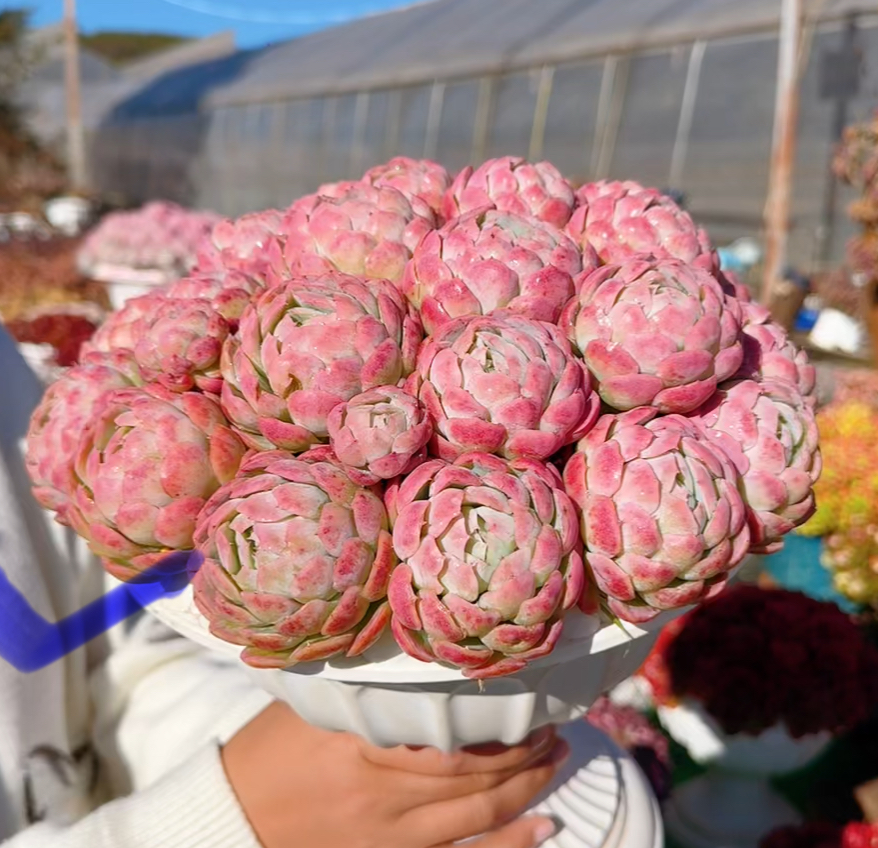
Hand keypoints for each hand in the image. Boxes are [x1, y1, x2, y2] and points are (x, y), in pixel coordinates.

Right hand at [221, 701, 567, 847]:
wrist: (231, 816)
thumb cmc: (269, 748)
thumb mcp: (313, 704)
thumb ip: (369, 690)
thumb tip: (426, 661)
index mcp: (359, 742)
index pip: (448, 735)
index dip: (498, 721)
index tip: (529, 698)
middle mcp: (380, 791)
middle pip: (472, 773)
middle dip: (524, 751)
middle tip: (554, 724)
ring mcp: (386, 834)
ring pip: (476, 813)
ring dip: (526, 787)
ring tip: (558, 757)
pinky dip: (507, 844)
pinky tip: (545, 826)